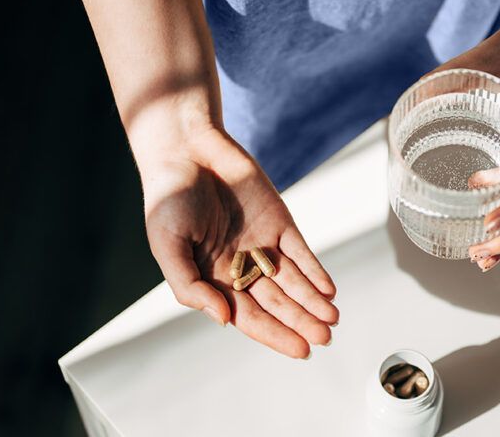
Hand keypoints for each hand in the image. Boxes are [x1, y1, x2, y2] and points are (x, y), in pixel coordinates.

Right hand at [140, 126, 338, 357]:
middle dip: (301, 322)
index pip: (248, 317)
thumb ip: (190, 287)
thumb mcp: (167, 247)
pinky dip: (314, 270)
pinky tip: (328, 289)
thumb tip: (223, 319)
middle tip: (324, 338)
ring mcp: (261, 244)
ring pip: (292, 281)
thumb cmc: (167, 198)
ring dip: (312, 301)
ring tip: (332, 320)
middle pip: (277, 303)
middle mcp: (240, 267)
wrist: (186, 149)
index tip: (300, 350)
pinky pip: (299, 251)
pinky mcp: (278, 221)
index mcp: (212, 279)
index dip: (275, 334)